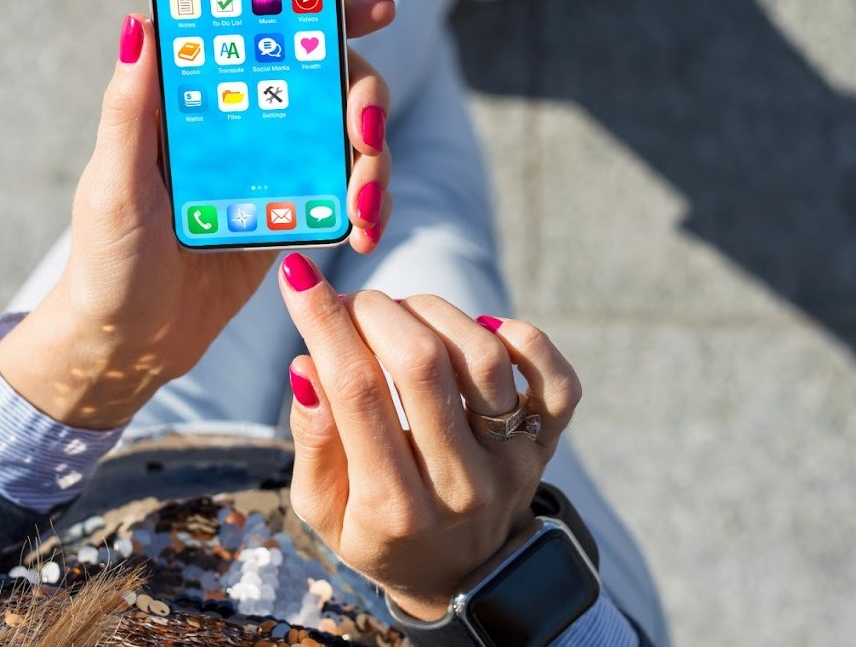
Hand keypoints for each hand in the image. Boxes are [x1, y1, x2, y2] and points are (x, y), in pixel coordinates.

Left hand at [0, 0, 395, 429]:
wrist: (127, 345)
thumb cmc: (105, 261)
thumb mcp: (113, 184)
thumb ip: (129, 108)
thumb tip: (142, 21)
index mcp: (196, 97)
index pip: (267, 33)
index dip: (325, 11)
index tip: (376, 9)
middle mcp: (241, 120)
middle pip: (329, 79)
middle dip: (366, 97)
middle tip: (367, 134)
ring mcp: (273, 167)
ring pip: (349, 137)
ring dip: (374, 163)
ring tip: (365, 209)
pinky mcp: (292, 213)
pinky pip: (345, 193)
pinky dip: (367, 206)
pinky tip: (364, 232)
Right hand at [276, 252, 582, 619]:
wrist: (461, 579)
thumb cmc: (379, 533)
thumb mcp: (323, 509)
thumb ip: (313, 441)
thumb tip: (307, 365)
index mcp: (393, 507)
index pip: (356, 391)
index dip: (323, 322)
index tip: (299, 276)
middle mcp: (460, 485)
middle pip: (422, 364)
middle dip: (376, 311)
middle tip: (354, 304)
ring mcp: (511, 464)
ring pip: (483, 357)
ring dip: (434, 313)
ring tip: (403, 315)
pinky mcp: (546, 445)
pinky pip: (556, 379)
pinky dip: (522, 337)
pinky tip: (480, 328)